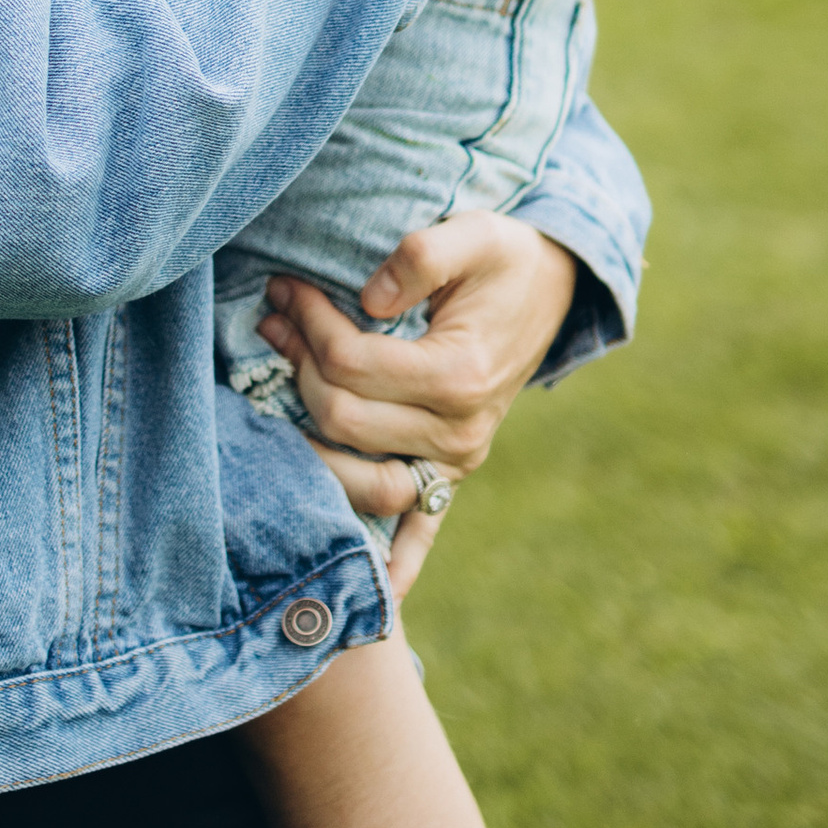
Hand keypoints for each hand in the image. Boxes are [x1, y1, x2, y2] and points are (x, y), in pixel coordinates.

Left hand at [270, 213, 576, 592]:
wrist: (553, 290)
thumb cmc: (505, 259)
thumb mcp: (476, 232)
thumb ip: (423, 255)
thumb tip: (369, 298)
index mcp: (459, 374)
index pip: (352, 365)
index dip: (309, 324)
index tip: (285, 287)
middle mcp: (457, 431)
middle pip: (341, 417)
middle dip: (297, 364)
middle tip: (275, 316)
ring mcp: (453, 461)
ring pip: (360, 477)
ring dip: (308, 441)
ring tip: (279, 387)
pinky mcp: (449, 473)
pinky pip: (421, 529)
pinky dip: (397, 562)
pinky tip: (370, 595)